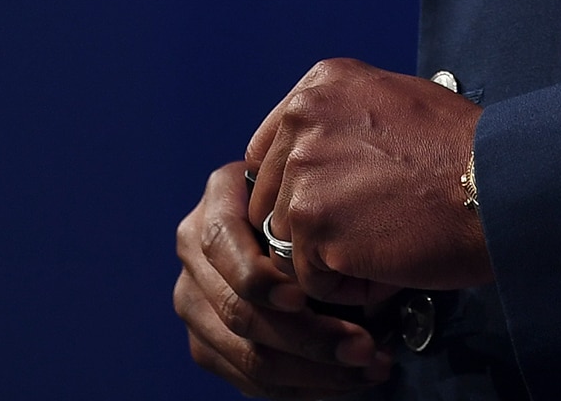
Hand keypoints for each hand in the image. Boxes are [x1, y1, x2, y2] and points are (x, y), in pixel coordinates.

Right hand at [174, 160, 392, 394]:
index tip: (303, 296)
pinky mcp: (205, 342)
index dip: (258, 277)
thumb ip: (311, 209)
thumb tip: (349, 253)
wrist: (278, 207)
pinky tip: (341, 382)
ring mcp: (195, 303)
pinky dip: (299, 386)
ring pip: (247, 356)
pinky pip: (248, 378)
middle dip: (308, 339)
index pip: (223, 245)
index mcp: (215, 205)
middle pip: (239, 313)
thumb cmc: (308, 190)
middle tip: (364, 348)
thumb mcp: (304, 180)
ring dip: (313, 373)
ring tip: (366, 370)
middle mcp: (193, 256)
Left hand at [246, 57, 492, 302]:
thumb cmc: (464, 149)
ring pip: (288, 242)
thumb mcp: (396, 100)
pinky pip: (310, 280)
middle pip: (272, 199)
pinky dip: (347, 287)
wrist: (499, 182)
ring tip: (384, 244)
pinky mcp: (314, 223)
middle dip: (311, 227)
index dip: (297, 188)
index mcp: (322, 84)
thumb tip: (312, 154)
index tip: (329, 203)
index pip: (269, 150)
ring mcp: (305, 171)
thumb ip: (344, 119)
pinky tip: (387, 263)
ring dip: (330, 259)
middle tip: (366, 229)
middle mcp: (304, 118)